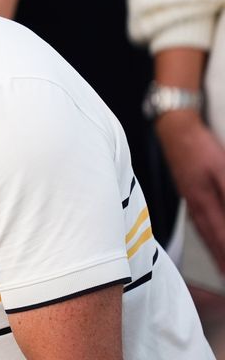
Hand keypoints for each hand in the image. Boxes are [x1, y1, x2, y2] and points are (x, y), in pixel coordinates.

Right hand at [156, 109, 224, 272]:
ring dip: (214, 250)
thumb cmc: (199, 146)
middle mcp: (196, 204)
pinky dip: (206, 234)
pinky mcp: (189, 191)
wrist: (174, 129)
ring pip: (205, 231)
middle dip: (221, 260)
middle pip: (212, 239)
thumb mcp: (222, 169)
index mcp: (205, 201)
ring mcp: (190, 198)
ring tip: (221, 266)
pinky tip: (209, 235)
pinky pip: (199, 220)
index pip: (221, 236)